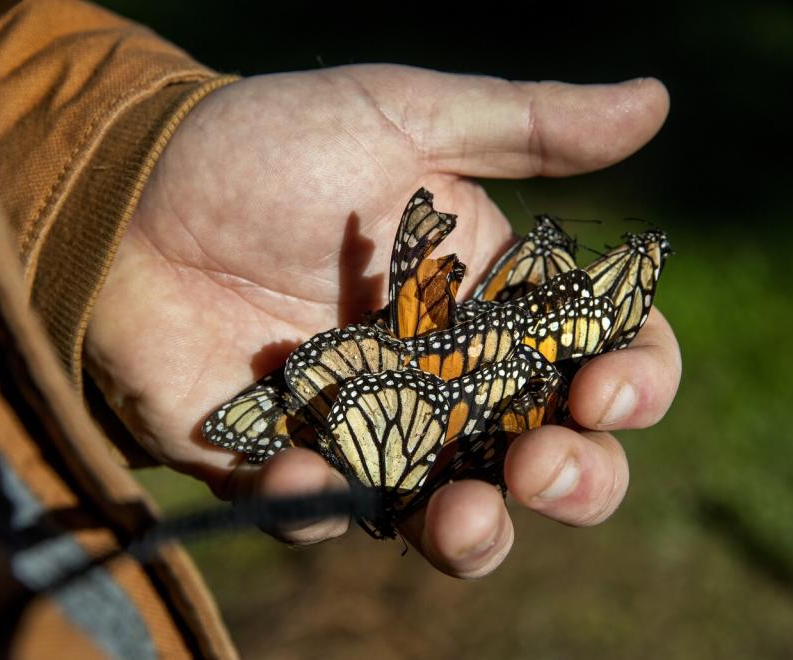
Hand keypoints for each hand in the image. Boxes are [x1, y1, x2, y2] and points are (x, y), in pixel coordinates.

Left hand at [84, 64, 678, 577]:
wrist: (134, 195)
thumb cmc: (269, 148)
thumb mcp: (405, 115)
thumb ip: (529, 126)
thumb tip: (658, 101)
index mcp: (491, 297)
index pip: (600, 355)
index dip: (631, 381)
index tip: (607, 386)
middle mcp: (447, 374)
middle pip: (549, 456)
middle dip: (573, 479)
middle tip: (542, 465)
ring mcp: (371, 426)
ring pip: (454, 512)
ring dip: (474, 534)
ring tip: (461, 519)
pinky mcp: (289, 460)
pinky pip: (327, 512)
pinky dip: (324, 505)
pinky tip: (304, 472)